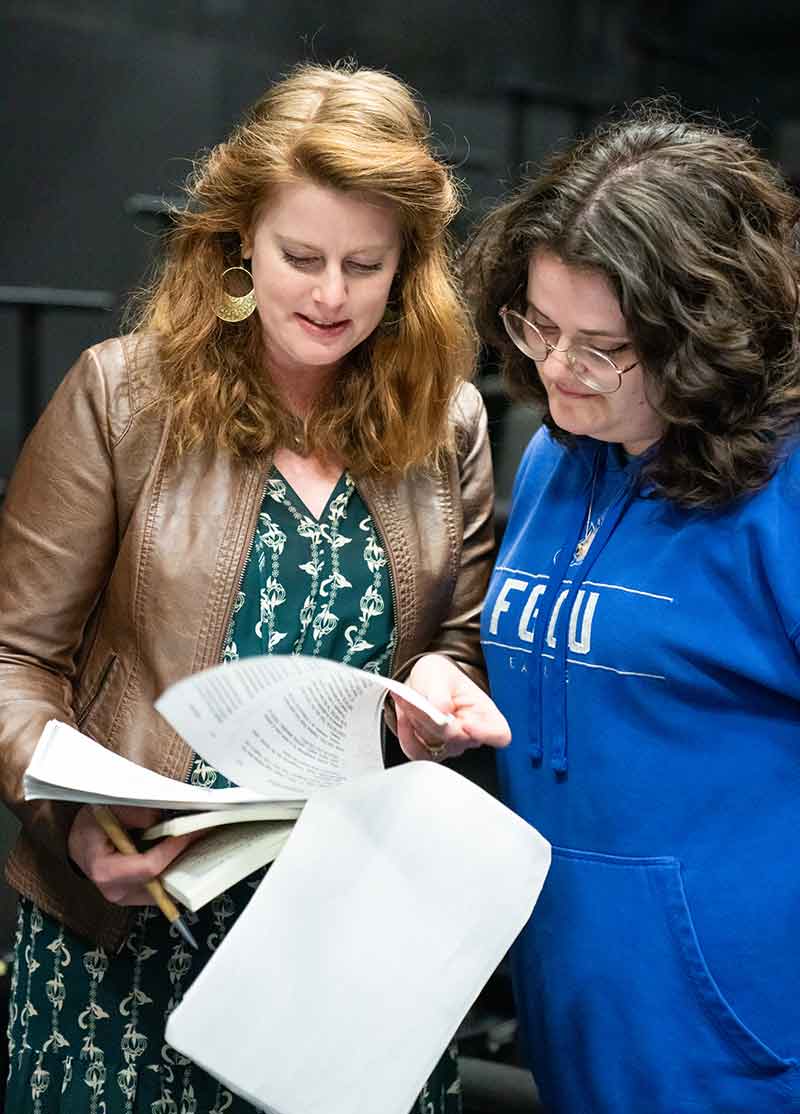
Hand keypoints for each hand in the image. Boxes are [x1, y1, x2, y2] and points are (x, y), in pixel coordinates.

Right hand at [67, 804, 199, 905]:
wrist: (81, 842)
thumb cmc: (91, 826)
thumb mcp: (108, 809)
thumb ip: (133, 812)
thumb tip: (158, 818)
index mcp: (105, 871)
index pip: (149, 867)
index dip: (172, 849)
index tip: (189, 832)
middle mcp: (116, 890)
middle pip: (161, 880)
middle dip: (183, 858)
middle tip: (202, 835)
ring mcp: (126, 897)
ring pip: (165, 887)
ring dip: (182, 865)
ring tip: (196, 841)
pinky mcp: (135, 897)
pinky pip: (161, 887)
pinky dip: (174, 870)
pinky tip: (184, 852)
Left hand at [393, 653, 510, 761]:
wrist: (422, 682)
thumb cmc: (438, 676)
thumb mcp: (438, 673)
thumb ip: (441, 693)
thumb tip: (441, 711)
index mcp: (484, 712)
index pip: (499, 734)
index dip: (486, 733)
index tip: (466, 722)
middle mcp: (471, 733)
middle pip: (458, 740)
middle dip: (435, 720)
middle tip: (421, 700)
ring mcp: (451, 744)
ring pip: (435, 745)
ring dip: (418, 723)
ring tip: (409, 701)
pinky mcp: (431, 751)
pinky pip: (417, 752)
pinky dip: (407, 735)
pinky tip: (405, 717)